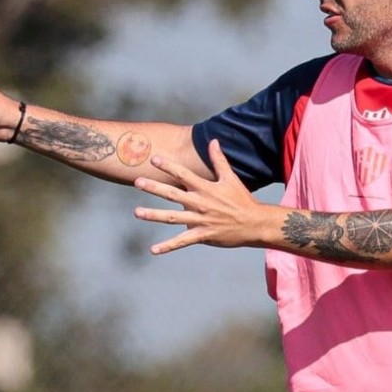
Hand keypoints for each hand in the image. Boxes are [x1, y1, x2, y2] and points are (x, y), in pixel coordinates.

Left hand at [134, 139, 262, 253]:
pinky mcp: (202, 235)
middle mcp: (200, 203)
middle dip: (154, 188)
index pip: (183, 174)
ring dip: (154, 215)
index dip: (168, 166)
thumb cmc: (242, 199)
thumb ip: (219, 160)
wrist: (254, 223)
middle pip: (173, 194)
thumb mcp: (231, 178)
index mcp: (206, 188)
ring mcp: (200, 220)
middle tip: (137, 181)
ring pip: (172, 218)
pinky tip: (153, 250)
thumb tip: (213, 141)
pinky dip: (168, 247)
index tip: (153, 159)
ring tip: (137, 212)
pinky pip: (182, 241)